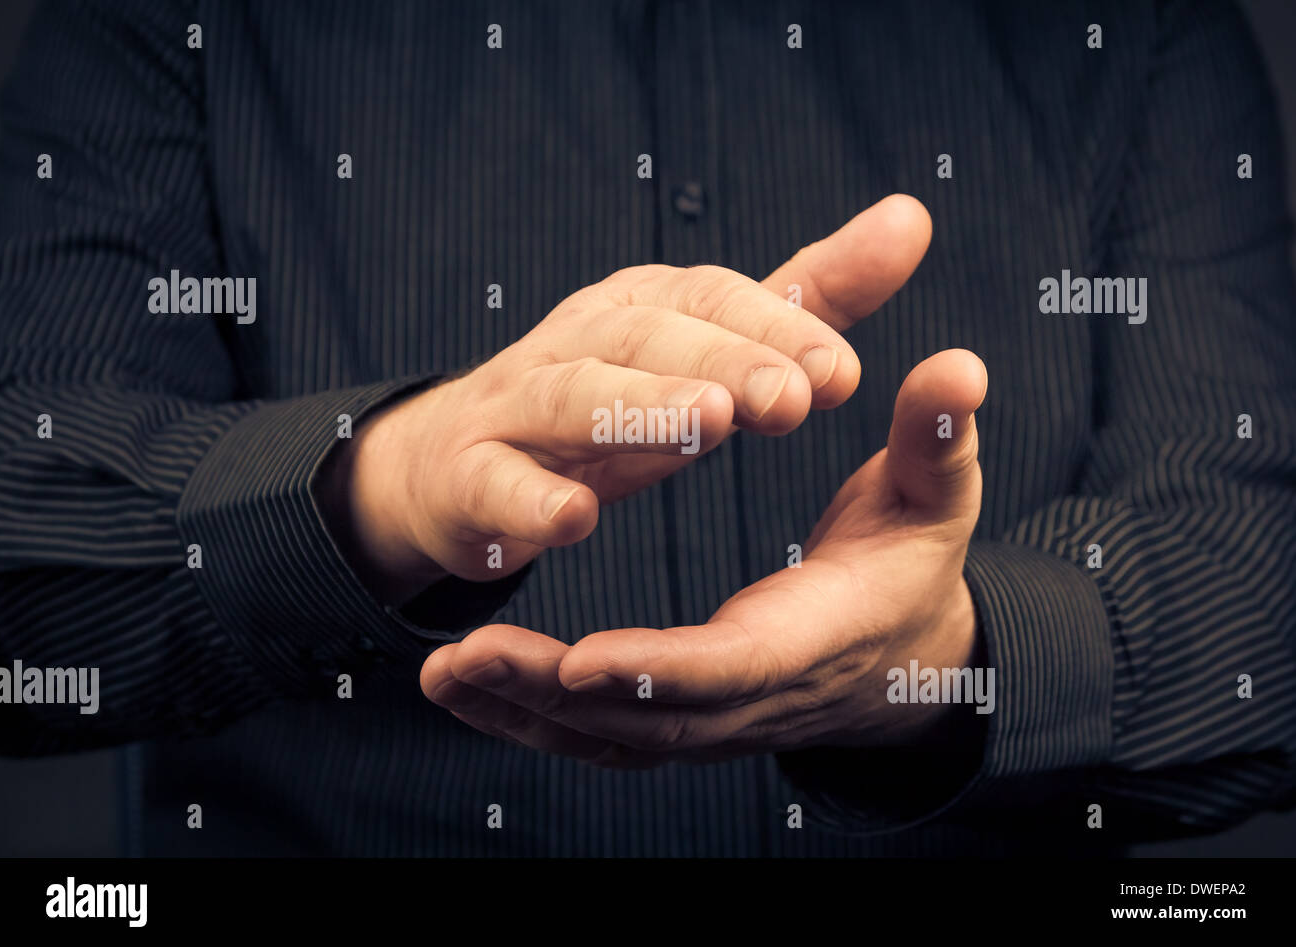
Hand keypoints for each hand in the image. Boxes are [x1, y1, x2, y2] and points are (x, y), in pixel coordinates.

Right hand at [321, 195, 932, 601]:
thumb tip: (911, 218)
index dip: (774, 330)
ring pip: (571, 394)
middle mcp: (578, 340)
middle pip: (649, 339)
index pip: (711, 300)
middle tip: (791, 400)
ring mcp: (516, 404)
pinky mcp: (471, 475)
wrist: (460, 460)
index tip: (843, 374)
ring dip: (636, 407)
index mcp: (642, 308)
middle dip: (722, 363)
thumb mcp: (711, 348)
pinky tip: (575, 519)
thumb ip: (804, 300)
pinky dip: (530, 497)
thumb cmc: (609, 401)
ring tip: (704, 424)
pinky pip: (496, 481)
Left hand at [419, 349, 987, 764]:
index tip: (579, 658)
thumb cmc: (913, 566)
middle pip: (646, 717)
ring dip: (522, 713)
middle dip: (553, 695)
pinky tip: (463, 686)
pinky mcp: (683, 720)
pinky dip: (528, 722)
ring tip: (444, 673)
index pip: (731, 666)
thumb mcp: (933, 498)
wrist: (906, 657)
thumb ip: (935, 437)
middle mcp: (752, 697)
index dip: (659, 668)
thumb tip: (958, 369)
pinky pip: (599, 736)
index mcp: (810, 638)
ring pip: (610, 737)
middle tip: (465, 656)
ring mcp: (713, 720)